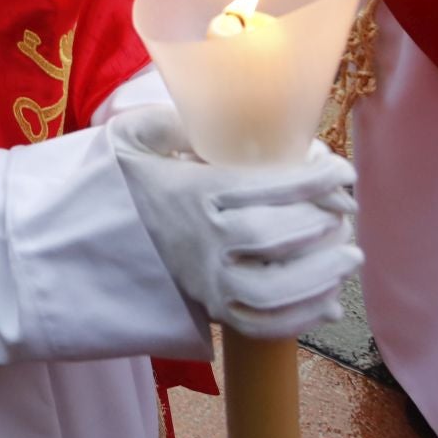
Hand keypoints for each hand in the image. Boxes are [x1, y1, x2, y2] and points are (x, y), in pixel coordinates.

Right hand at [109, 105, 361, 338]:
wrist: (87, 243)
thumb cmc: (120, 185)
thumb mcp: (131, 139)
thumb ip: (171, 121)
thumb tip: (214, 111)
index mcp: (190, 193)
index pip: (263, 186)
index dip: (312, 178)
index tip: (342, 169)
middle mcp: (201, 242)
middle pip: (274, 237)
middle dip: (321, 221)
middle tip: (346, 210)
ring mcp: (206, 282)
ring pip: (275, 289)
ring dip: (321, 273)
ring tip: (350, 255)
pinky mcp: (211, 312)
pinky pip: (263, 325)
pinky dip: (302, 317)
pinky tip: (328, 299)